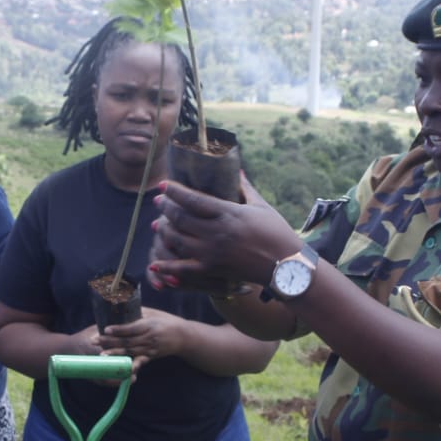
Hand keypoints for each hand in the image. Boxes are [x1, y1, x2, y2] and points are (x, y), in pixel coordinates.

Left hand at [97, 307, 184, 374]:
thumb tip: (122, 306)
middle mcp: (149, 338)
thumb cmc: (167, 321)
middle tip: (94, 341)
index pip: (131, 328)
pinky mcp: (151, 356)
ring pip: (130, 352)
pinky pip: (139, 361)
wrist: (184, 336)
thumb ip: (139, 312)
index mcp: (149, 325)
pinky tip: (122, 369)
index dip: (118, 329)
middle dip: (109, 342)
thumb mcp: (154, 313)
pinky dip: (131, 366)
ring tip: (102, 355)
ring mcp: (150, 348)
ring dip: (115, 354)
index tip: (105, 329)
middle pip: (126, 341)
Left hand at [149, 175, 301, 292]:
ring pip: (177, 240)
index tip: (163, 185)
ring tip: (158, 224)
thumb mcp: (261, 207)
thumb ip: (245, 189)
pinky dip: (167, 267)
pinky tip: (154, 263)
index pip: (193, 199)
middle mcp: (217, 233)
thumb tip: (237, 170)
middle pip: (180, 218)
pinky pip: (183, 269)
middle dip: (165, 208)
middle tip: (158, 202)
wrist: (286, 266)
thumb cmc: (277, 233)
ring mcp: (212, 253)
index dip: (174, 191)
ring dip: (164, 230)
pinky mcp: (212, 270)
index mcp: (229, 213)